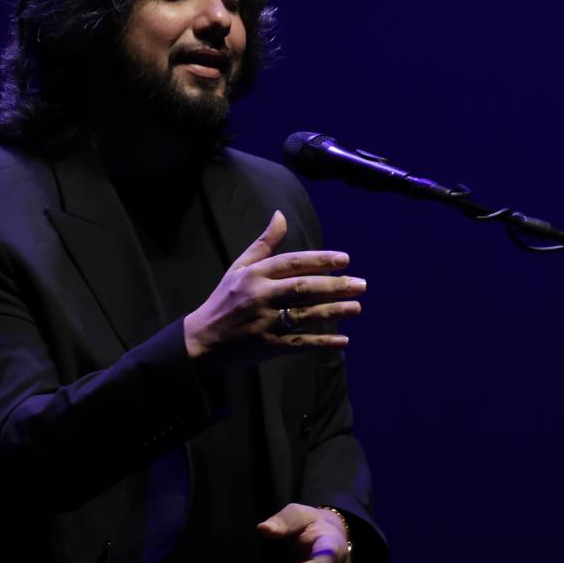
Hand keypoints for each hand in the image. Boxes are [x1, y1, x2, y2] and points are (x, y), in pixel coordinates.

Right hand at [182, 211, 364, 369]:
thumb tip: (281, 215)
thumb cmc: (224, 300)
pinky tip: (343, 341)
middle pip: (303, 288)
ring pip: (305, 315)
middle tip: (361, 285)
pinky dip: (322, 342)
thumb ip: (264, 244)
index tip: (345, 260)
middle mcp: (260, 296)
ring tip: (357, 308)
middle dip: (335, 286)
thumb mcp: (239, 267)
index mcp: (254, 275)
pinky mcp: (267, 347)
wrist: (201, 340)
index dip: (319, 260)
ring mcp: (264, 323)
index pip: (292, 263)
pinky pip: (299, 343)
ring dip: (334, 312)